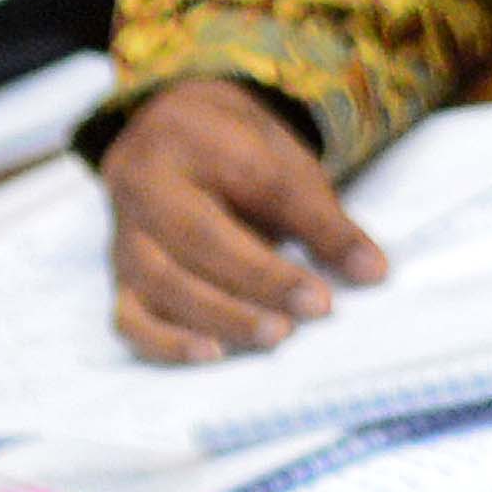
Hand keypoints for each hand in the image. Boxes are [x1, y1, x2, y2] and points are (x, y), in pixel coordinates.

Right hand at [102, 79, 387, 359]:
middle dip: (258, 281)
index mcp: (191, 140)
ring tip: (274, 335)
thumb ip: (323, 219)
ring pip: (159, 282)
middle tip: (313, 311)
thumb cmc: (236, 154)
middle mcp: (144, 186)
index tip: (353, 277)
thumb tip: (371, 272)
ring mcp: (125, 236)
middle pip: (196, 239)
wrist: (171, 137)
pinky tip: (211, 354)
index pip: (256, 187)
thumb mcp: (285, 165)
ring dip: (219, 315)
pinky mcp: (120, 278)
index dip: (310, 230)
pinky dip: (166, 341)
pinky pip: (129, 316)